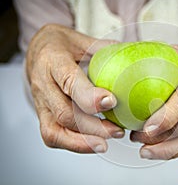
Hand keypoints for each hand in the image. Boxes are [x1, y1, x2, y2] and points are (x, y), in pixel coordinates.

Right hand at [26, 24, 124, 152]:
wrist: (37, 51)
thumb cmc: (61, 45)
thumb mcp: (81, 39)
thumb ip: (104, 48)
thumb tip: (132, 55)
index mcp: (53, 60)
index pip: (69, 81)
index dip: (89, 96)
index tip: (111, 102)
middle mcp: (43, 84)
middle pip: (64, 113)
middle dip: (93, 127)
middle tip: (117, 130)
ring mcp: (40, 103)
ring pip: (55, 131)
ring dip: (84, 141)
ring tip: (108, 142)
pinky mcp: (42, 115)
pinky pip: (53, 136)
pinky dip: (74, 145)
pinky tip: (94, 143)